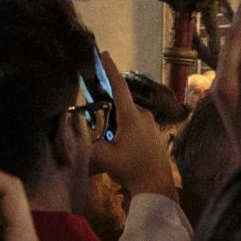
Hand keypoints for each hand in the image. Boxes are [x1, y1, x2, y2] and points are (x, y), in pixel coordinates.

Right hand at [84, 50, 178, 199]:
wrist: (156, 186)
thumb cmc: (130, 169)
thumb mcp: (103, 155)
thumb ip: (90, 139)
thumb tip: (84, 129)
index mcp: (131, 115)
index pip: (119, 86)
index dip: (110, 69)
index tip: (105, 54)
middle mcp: (144, 114)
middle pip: (121, 105)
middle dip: (108, 112)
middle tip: (100, 127)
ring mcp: (152, 124)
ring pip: (129, 117)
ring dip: (118, 125)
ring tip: (112, 144)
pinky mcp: (156, 134)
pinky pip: (137, 126)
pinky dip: (127, 131)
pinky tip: (124, 150)